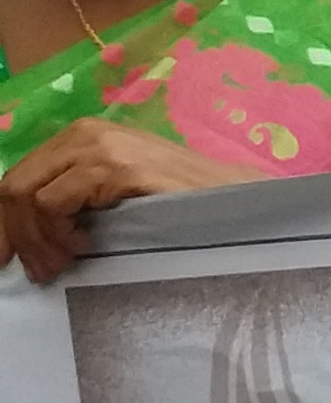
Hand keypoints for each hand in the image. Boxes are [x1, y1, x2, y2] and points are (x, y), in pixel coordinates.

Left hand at [2, 119, 267, 281]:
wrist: (235, 199)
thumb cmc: (179, 203)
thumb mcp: (113, 192)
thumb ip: (73, 194)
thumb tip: (23, 229)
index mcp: (81, 135)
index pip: (18, 177)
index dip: (6, 223)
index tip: (9, 258)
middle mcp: (85, 132)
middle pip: (14, 187)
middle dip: (16, 235)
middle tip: (38, 269)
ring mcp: (99, 147)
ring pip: (27, 197)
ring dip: (37, 240)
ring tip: (62, 262)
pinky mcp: (114, 167)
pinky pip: (53, 203)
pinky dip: (58, 233)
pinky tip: (85, 245)